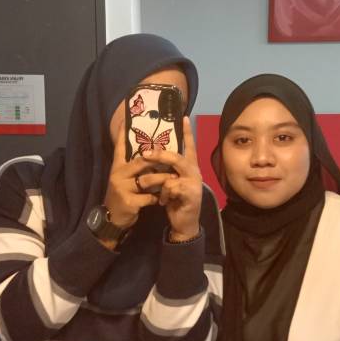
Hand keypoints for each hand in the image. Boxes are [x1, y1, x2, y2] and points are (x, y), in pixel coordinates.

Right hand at [103, 122, 172, 229]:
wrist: (114, 220)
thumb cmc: (123, 197)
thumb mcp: (126, 180)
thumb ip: (135, 168)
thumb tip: (150, 154)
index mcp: (118, 167)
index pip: (120, 147)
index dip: (122, 134)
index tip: (126, 119)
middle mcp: (118, 174)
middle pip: (141, 161)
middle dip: (158, 159)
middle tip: (173, 156)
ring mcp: (122, 188)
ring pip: (148, 179)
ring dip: (163, 180)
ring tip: (174, 179)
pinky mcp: (128, 201)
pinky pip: (149, 197)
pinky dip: (157, 198)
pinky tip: (161, 200)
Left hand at [142, 117, 201, 240]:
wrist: (184, 223)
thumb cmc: (176, 201)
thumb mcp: (169, 183)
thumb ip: (166, 170)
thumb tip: (150, 155)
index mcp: (190, 167)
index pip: (189, 146)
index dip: (187, 133)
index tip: (183, 117)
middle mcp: (194, 172)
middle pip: (177, 157)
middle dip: (159, 154)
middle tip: (145, 154)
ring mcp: (194, 183)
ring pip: (171, 174)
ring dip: (157, 181)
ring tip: (149, 187)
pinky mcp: (191, 194)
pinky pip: (171, 188)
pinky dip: (164, 194)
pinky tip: (163, 202)